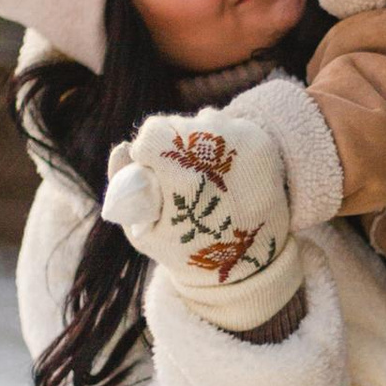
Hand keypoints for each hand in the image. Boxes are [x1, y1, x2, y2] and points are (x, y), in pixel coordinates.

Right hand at [102, 105, 306, 333]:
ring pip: (206, 120)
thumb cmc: (185, 250)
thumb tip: (122, 146)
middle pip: (179, 123)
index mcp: (182, 171)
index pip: (152, 132)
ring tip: (204, 176)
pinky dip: (225, 142)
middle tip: (181, 177)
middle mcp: (213, 149)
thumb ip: (122, 186)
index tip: (156, 172)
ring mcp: (242, 143)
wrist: (244, 265)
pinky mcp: (263, 144)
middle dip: (173, 144)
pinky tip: (225, 173)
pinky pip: (233, 127)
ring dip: (199, 139)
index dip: (148, 150)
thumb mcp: (142, 230)